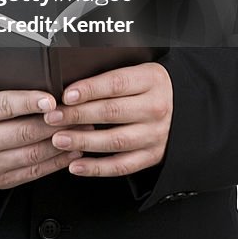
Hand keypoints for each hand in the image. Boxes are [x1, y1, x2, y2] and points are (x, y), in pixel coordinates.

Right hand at [0, 89, 87, 189]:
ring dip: (62, 142)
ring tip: (82, 130)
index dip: (29, 101)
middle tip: (78, 113)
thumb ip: (7, 95)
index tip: (51, 99)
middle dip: (56, 123)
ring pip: (33, 154)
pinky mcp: (2, 181)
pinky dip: (57, 161)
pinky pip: (35, 172)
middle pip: (24, 132)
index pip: (4, 105)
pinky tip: (72, 151)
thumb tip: (44, 83)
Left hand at [43, 62, 172, 177]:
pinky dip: (96, 168)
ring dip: (83, 141)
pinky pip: (121, 165)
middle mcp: (156, 108)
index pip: (116, 84)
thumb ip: (110, 76)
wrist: (184, 107)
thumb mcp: (139, 70)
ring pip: (115, 140)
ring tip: (58, 139)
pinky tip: (75, 165)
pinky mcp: (152, 156)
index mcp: (151, 80)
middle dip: (78, 115)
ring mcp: (155, 134)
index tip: (66, 95)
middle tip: (53, 117)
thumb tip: (71, 83)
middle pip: (112, 112)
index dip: (89, 89)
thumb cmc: (150, 86)